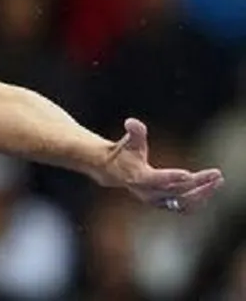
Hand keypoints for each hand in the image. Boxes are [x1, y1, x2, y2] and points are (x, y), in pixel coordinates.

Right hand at [97, 118, 222, 213]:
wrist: (114, 172)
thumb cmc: (124, 153)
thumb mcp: (129, 141)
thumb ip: (134, 131)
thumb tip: (132, 122)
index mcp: (137, 177)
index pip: (155, 179)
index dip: (171, 177)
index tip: (189, 175)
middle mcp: (147, 192)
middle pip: (175, 190)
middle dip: (197, 183)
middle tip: (215, 174)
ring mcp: (156, 201)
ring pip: (182, 202)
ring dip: (202, 194)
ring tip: (217, 181)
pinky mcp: (163, 204)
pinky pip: (183, 208)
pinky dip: (197, 201)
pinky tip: (210, 190)